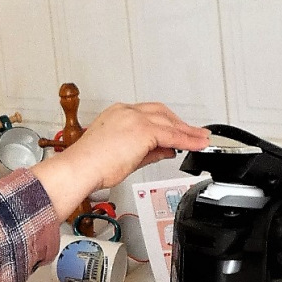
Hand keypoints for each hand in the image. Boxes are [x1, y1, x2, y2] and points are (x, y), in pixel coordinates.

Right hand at [34, 103, 209, 221]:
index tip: (176, 133)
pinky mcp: (143, 130)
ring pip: (169, 122)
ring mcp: (134, 118)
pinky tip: (196, 145)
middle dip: (179, 124)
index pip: (148, 115)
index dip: (166, 124)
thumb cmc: (91, 166)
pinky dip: (187, 140)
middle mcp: (126, 112)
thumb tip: (166, 150)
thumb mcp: (124, 156)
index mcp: (117, 114)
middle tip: (194, 135)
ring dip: (187, 131)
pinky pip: (172, 134)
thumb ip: (148, 151)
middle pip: (162, 113)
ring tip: (201, 140)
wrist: (80, 169)